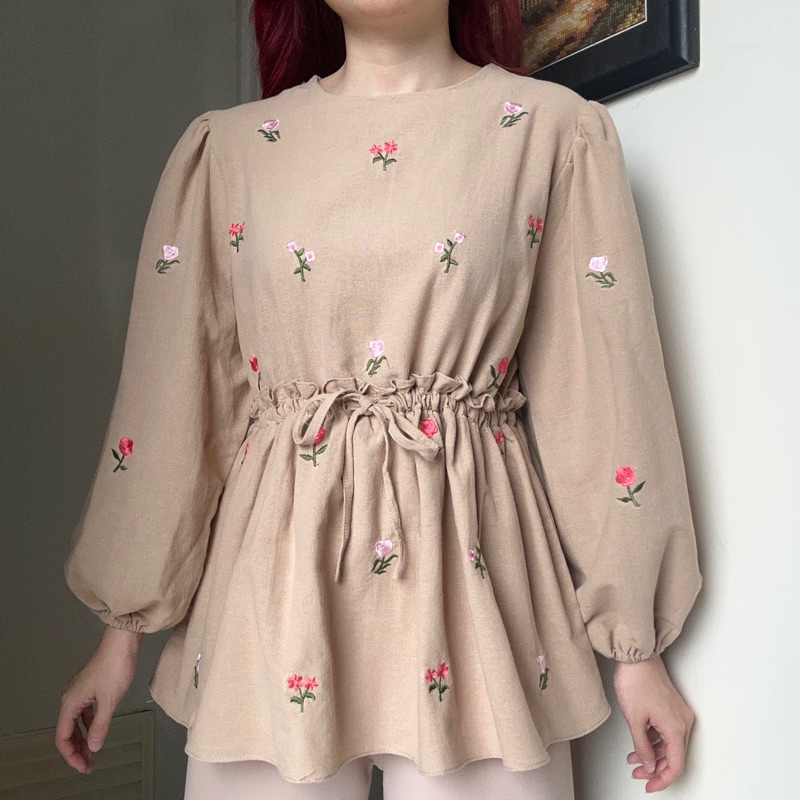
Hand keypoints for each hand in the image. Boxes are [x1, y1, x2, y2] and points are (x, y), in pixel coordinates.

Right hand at [56, 626, 142, 772]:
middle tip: (88, 765)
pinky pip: (85, 711)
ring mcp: (80, 690)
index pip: (63, 737)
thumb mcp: (109, 700)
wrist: (123, 641)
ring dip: (83, 738)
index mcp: (70, 702)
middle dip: (77, 750)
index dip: (71, 755)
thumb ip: (101, 725)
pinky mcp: (90, 686)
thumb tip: (94, 746)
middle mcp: (71, 697)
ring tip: (93, 752)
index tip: (83, 766)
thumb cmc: (115, 666)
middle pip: (68, 731)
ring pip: (77, 721)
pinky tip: (98, 730)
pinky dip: (90, 723)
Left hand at [613, 653, 694, 791]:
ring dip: (653, 755)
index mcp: (676, 727)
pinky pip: (666, 732)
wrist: (637, 656)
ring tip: (634, 760)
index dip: (662, 779)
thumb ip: (642, 747)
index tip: (649, 785)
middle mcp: (683, 722)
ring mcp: (678, 714)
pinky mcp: (671, 708)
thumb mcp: (635, 719)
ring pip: (669, 745)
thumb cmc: (636, 681)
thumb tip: (649, 765)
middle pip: (674, 756)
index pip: (675, 765)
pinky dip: (653, 741)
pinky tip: (639, 745)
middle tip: (638, 774)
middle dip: (655, 769)